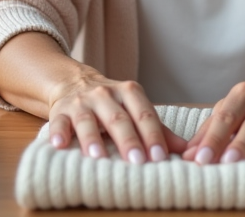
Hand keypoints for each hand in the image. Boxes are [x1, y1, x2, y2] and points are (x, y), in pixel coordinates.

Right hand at [47, 72, 188, 163]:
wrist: (74, 83)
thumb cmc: (113, 104)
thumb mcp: (136, 109)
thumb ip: (158, 129)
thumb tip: (185, 149)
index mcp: (129, 92)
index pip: (144, 114)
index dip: (152, 135)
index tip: (160, 156)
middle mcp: (105, 94)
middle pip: (118, 118)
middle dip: (128, 140)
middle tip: (138, 161)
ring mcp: (81, 102)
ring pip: (87, 120)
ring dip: (92, 138)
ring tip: (98, 156)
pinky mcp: (60, 111)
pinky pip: (58, 122)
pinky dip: (58, 133)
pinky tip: (60, 145)